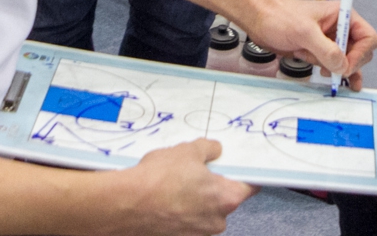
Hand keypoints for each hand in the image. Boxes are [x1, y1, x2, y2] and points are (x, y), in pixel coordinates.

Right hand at [106, 140, 255, 235]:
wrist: (127, 204)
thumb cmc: (161, 177)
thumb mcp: (188, 150)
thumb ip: (208, 149)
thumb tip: (215, 150)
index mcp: (226, 198)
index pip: (249, 187)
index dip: (243, 174)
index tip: (235, 166)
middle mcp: (217, 221)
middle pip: (224, 199)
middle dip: (213, 186)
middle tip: (196, 170)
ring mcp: (198, 233)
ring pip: (204, 211)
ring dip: (196, 199)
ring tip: (175, 182)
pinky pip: (187, 220)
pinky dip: (181, 209)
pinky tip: (166, 196)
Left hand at [243, 0, 376, 90]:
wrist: (258, 20)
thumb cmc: (279, 16)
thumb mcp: (304, 32)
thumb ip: (326, 49)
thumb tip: (343, 66)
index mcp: (342, 15)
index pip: (368, 37)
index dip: (361, 53)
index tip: (346, 65)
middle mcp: (339, 28)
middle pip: (361, 51)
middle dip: (350, 63)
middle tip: (336, 72)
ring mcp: (329, 40)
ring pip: (348, 60)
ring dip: (339, 70)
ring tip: (330, 76)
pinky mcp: (318, 50)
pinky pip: (334, 64)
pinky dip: (334, 72)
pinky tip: (332, 79)